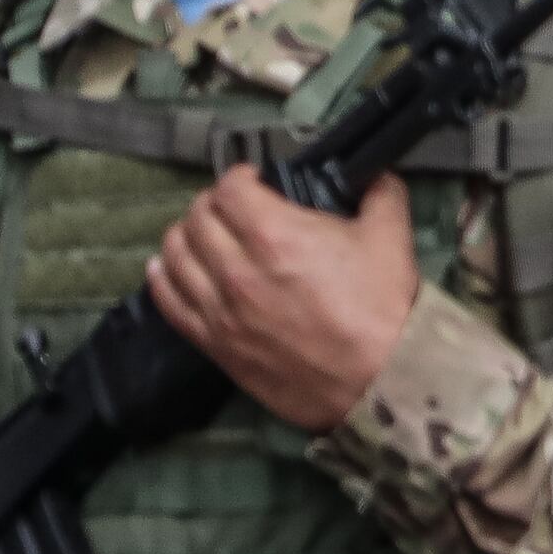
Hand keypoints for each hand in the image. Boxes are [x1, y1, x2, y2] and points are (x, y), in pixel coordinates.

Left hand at [150, 165, 419, 432]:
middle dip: (213, 204)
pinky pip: (169, 304)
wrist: (377, 378)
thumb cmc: (382, 308)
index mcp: (276, 234)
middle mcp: (237, 269)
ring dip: (184, 237)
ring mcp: (220, 310)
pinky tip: (165, 269)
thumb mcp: (391, 235)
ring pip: (174, 257)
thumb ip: (379, 192)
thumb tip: (373, 175)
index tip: (255, 180)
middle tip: (232, 207)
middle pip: (197, 219)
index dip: (241, 176)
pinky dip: (162, 280)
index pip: (229, 188)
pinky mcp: (215, 344)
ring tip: (201, 235)